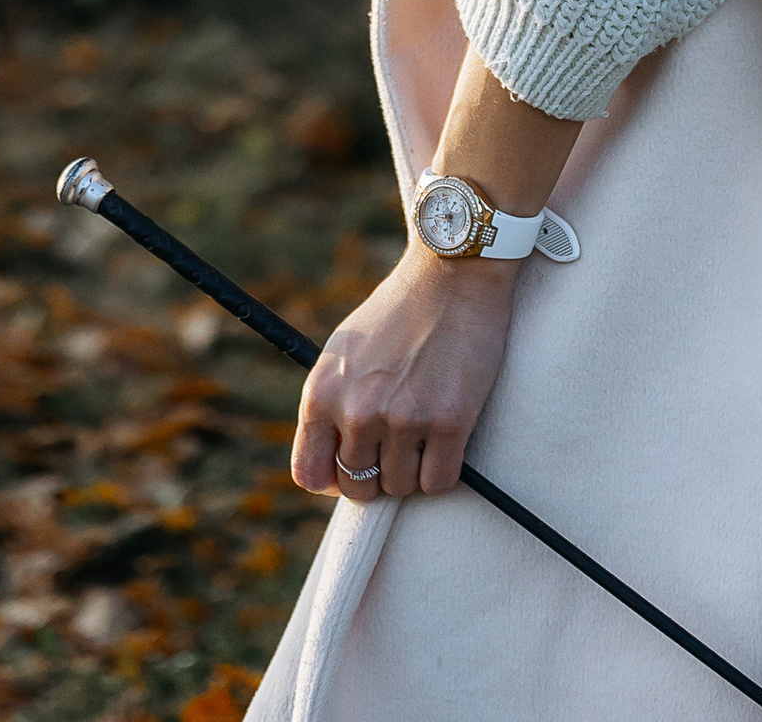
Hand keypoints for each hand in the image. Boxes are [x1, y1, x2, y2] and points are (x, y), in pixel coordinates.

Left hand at [289, 241, 515, 503]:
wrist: (450, 274)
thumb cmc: (399, 310)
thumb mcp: (345, 351)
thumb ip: (335, 403)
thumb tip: (336, 459)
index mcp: (323, 393)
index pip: (310, 473)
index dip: (334, 478)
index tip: (355, 466)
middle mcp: (356, 411)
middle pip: (360, 488)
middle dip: (379, 474)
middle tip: (398, 444)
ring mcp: (402, 420)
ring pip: (401, 487)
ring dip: (414, 469)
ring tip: (424, 428)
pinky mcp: (447, 423)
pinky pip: (438, 482)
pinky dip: (444, 470)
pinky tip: (447, 437)